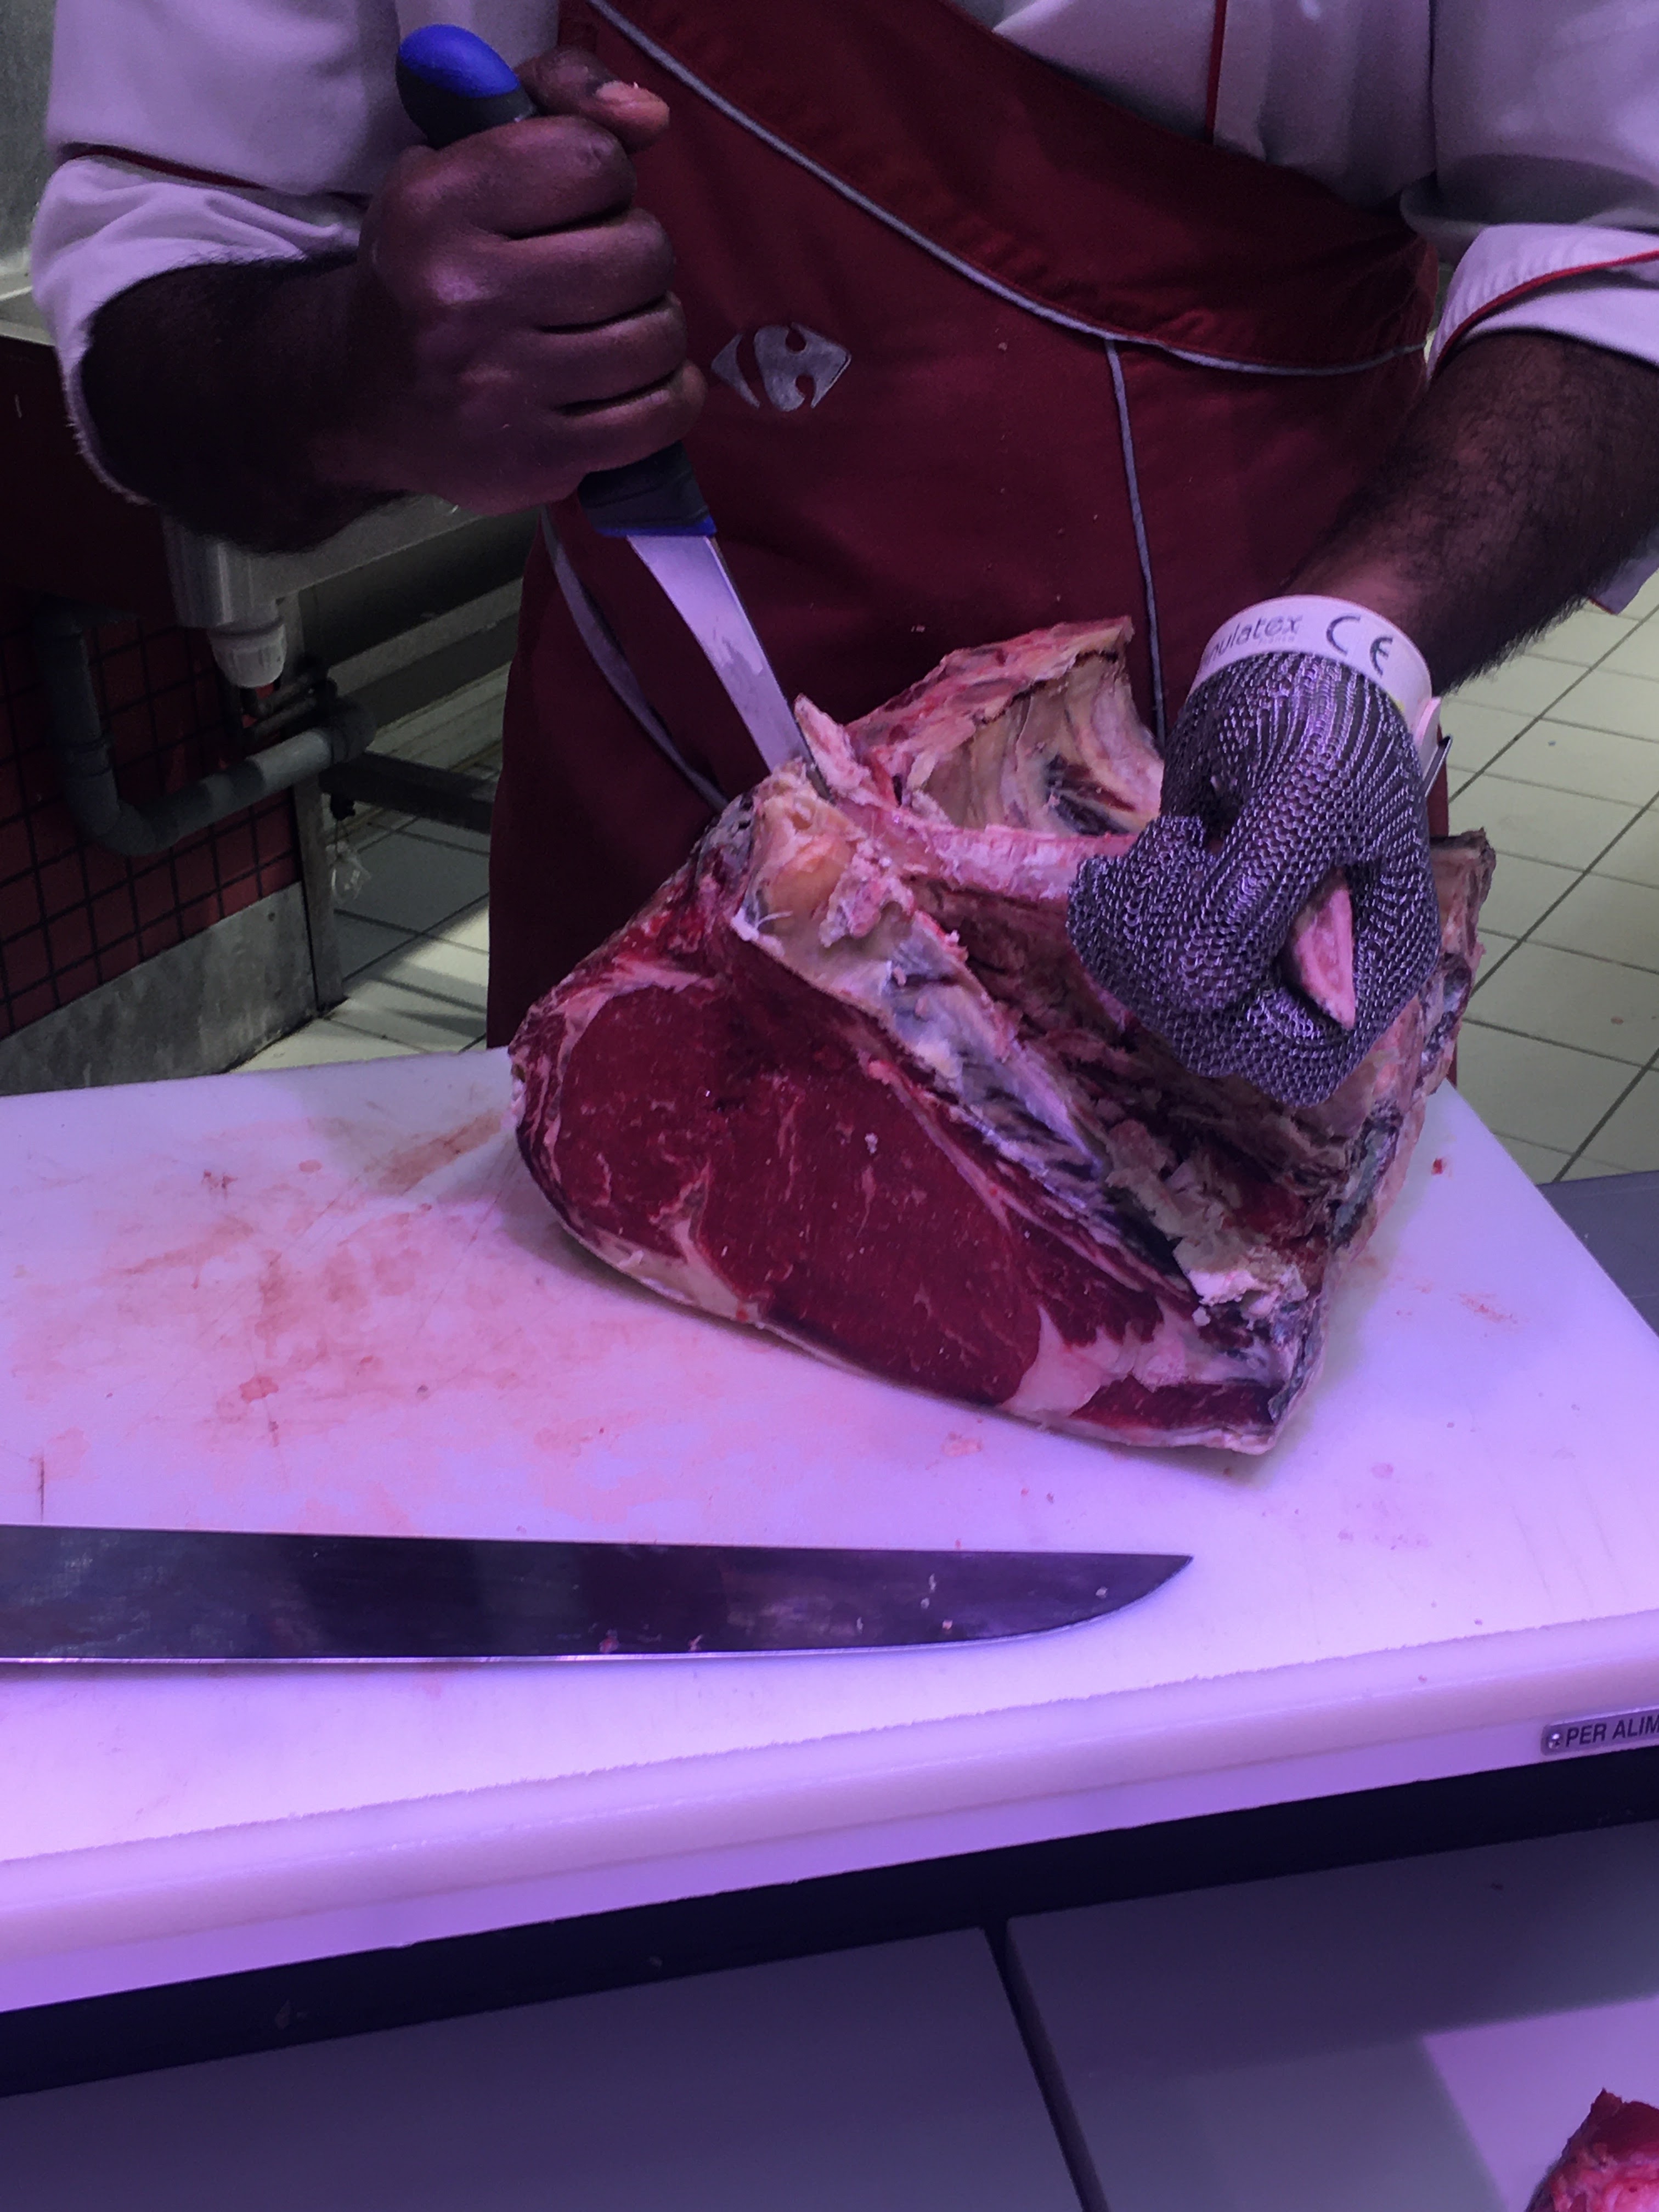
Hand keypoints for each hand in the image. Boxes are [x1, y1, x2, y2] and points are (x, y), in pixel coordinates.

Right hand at [313, 47, 703, 509]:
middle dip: (642, 258)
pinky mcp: (533, 460)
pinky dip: (669, 397)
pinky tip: (645, 383)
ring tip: (625, 327)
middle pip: (638, 254)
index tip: (586, 203)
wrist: (356, 398)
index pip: (592, 160)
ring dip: (659, 328)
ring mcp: (500, 388)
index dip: (611, 178)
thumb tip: (648, 114)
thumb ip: (553, 106)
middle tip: (611, 275)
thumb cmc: (427, 268)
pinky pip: (653, 419)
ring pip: (655, 338)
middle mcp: (464, 298)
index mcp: (438, 207)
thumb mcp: (457, 163)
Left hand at [1066, 649, 1440, 1103]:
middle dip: (1173, 959)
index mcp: (1374, 964)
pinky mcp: (1197, 933)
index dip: (1239, 1021)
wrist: (1291, 665)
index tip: (1202, 929)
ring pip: (1168, 1007)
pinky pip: (1138, 969)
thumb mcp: (1307, 794)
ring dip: (1139, 933)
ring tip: (1166, 844)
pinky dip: (1117, 922)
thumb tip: (1198, 990)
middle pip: (1222, 1040)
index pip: (1299, 1060)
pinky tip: (1132, 864)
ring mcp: (1250, 960)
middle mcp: (1311, 982)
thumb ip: (1259, 892)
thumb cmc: (1326, 720)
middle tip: (1174, 856)